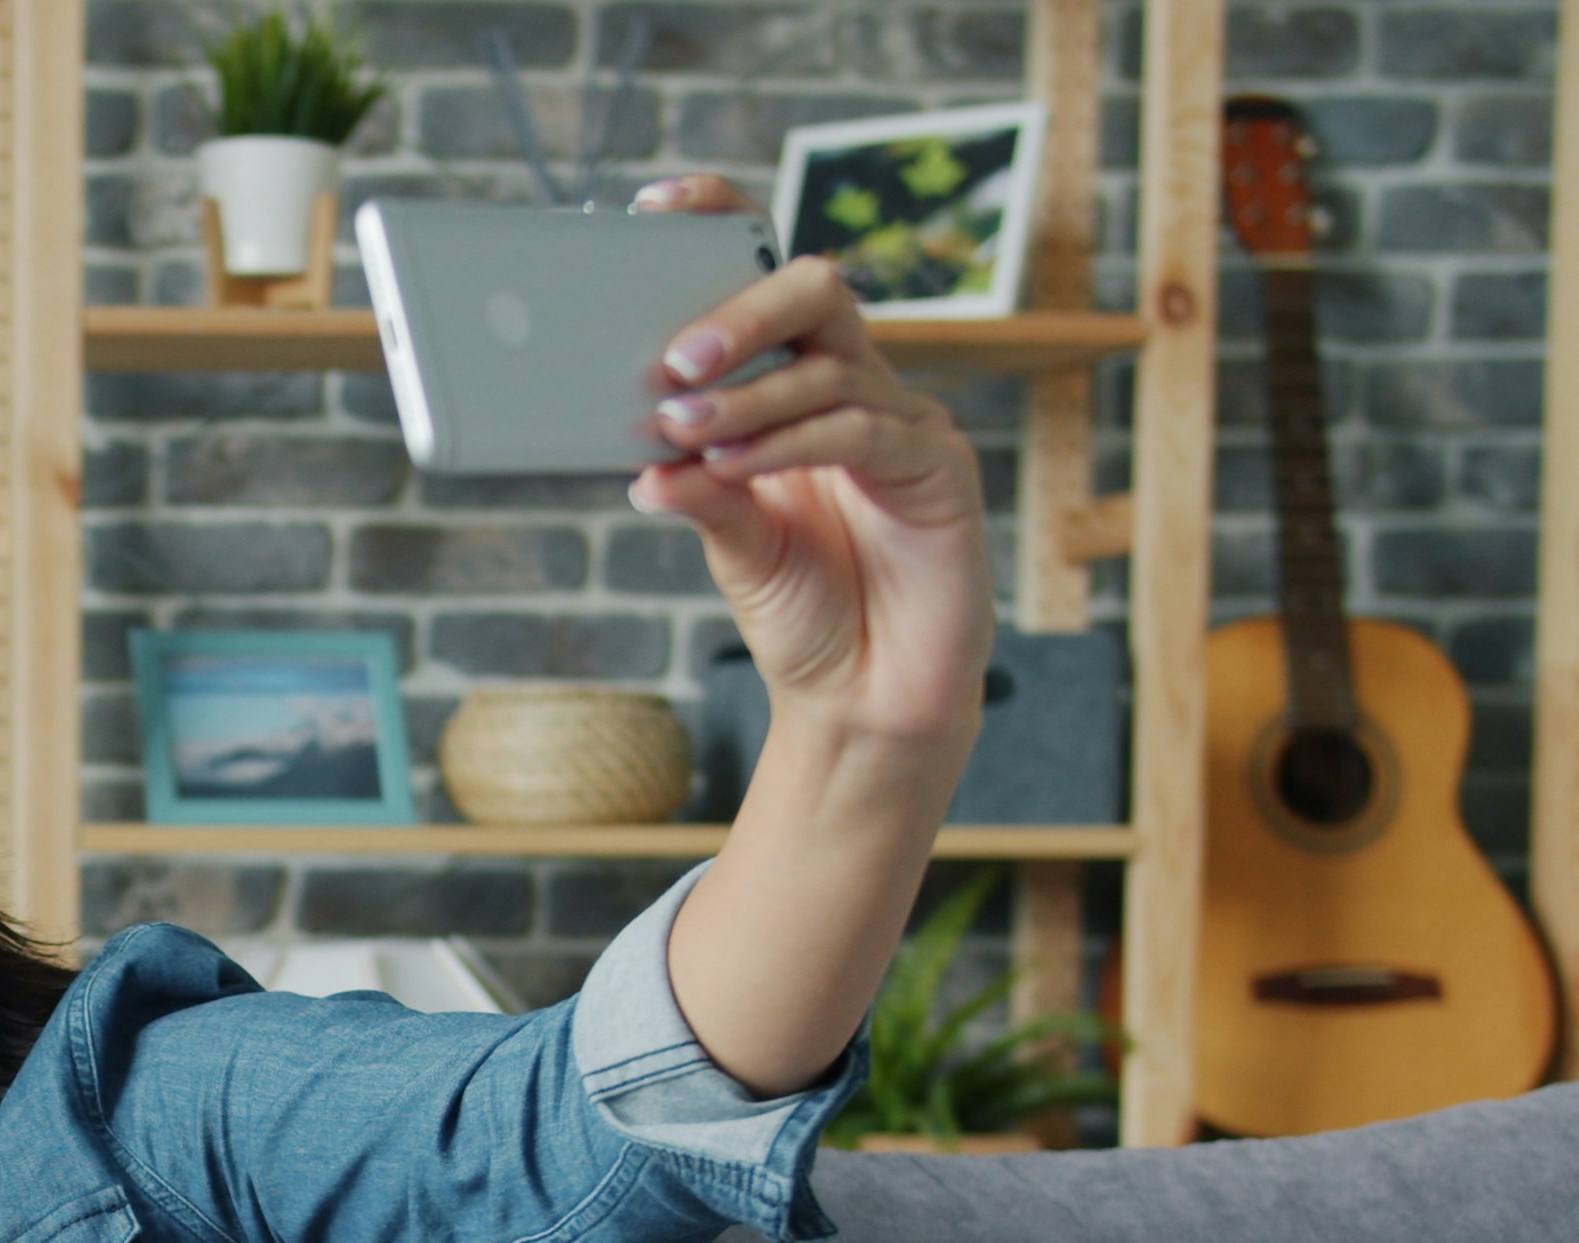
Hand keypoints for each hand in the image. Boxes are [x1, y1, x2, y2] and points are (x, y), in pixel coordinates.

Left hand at [628, 173, 994, 752]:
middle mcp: (857, 388)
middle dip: (743, 311)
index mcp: (800, 387)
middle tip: (675, 357)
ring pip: (832, 364)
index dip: (724, 226)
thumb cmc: (802, 611)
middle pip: (815, 293)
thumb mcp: (730, 543)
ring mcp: (904, 421)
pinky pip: (862, 430)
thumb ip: (695, 491)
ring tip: (680, 427)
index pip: (769, 280)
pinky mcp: (937, 468)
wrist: (864, 700)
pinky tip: (735, 464)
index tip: (654, 206)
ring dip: (750, 396)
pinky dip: (791, 443)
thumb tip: (641, 459)